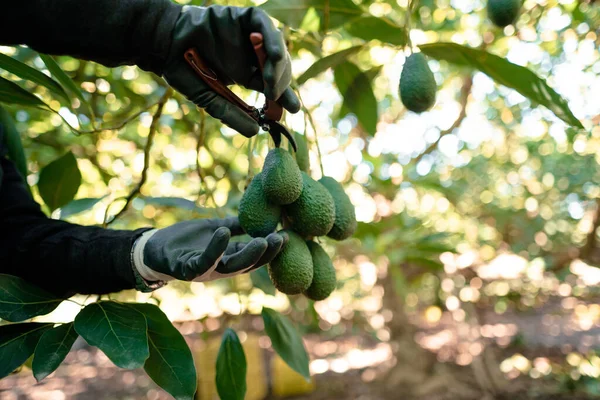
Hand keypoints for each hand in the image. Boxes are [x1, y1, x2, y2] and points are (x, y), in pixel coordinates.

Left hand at [132, 217, 285, 282]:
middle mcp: (220, 268)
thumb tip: (254, 217)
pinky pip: (204, 260)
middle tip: (282, 238)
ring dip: (248, 254)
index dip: (271, 248)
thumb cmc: (184, 240)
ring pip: (231, 266)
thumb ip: (233, 226)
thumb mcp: (213, 229)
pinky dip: (216, 249)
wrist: (153, 248)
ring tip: (261, 239)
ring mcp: (205, 271)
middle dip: (266, 253)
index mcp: (228, 258)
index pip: (254, 256)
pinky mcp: (188, 269)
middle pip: (248, 264)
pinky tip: (224, 232)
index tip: (288, 235)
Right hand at [161, 5, 300, 137]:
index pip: (272, 85)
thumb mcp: (210, 98)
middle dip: (281, 82)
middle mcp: (252, 54)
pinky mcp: (242, 18)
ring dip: (278, 64)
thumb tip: (254, 132)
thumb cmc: (184, 70)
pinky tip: (272, 55)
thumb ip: (231, 113)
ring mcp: (248, 35)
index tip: (293, 109)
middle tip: (276, 96)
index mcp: (247, 73)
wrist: (162, 44)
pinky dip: (270, 38)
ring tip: (272, 82)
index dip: (284, 96)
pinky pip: (263, 23)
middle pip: (278, 67)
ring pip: (275, 46)